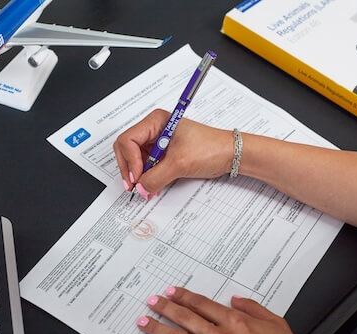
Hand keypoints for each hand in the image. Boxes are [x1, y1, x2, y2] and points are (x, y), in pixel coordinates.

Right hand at [113, 109, 233, 198]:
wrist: (230, 154)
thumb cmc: (211, 147)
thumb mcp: (179, 164)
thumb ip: (156, 177)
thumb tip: (140, 188)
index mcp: (155, 121)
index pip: (128, 140)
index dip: (129, 161)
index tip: (137, 177)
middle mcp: (154, 129)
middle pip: (126, 149)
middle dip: (129, 168)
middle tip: (134, 186)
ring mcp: (158, 142)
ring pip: (135, 160)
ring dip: (138, 176)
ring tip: (146, 189)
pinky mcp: (163, 154)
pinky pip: (147, 166)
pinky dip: (147, 177)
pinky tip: (152, 187)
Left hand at [136, 287, 333, 333]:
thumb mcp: (278, 325)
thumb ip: (254, 308)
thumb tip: (235, 299)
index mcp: (238, 323)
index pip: (203, 304)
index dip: (184, 296)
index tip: (172, 292)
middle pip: (187, 318)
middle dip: (166, 308)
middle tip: (152, 301)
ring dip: (158, 329)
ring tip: (144, 322)